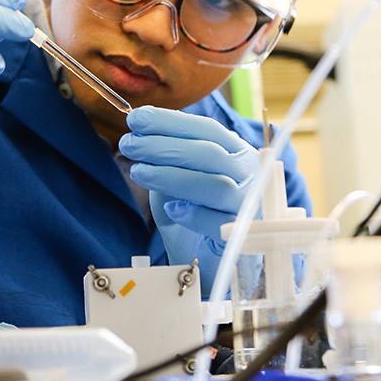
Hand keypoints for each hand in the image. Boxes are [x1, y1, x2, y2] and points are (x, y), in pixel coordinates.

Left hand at [119, 106, 260, 297]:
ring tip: (138, 172)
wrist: (207, 261)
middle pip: (210, 154)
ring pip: (216, 185)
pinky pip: (221, 223)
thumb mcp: (176, 179)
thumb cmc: (193, 214)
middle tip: (129, 144)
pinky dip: (194, 215)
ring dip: (172, 176)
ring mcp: (251, 206)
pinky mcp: (245, 237)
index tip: (136, 118)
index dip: (170, 122)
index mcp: (235, 153)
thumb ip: (168, 158)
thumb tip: (141, 132)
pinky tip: (172, 210)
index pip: (207, 129)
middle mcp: (249, 175)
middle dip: (164, 146)